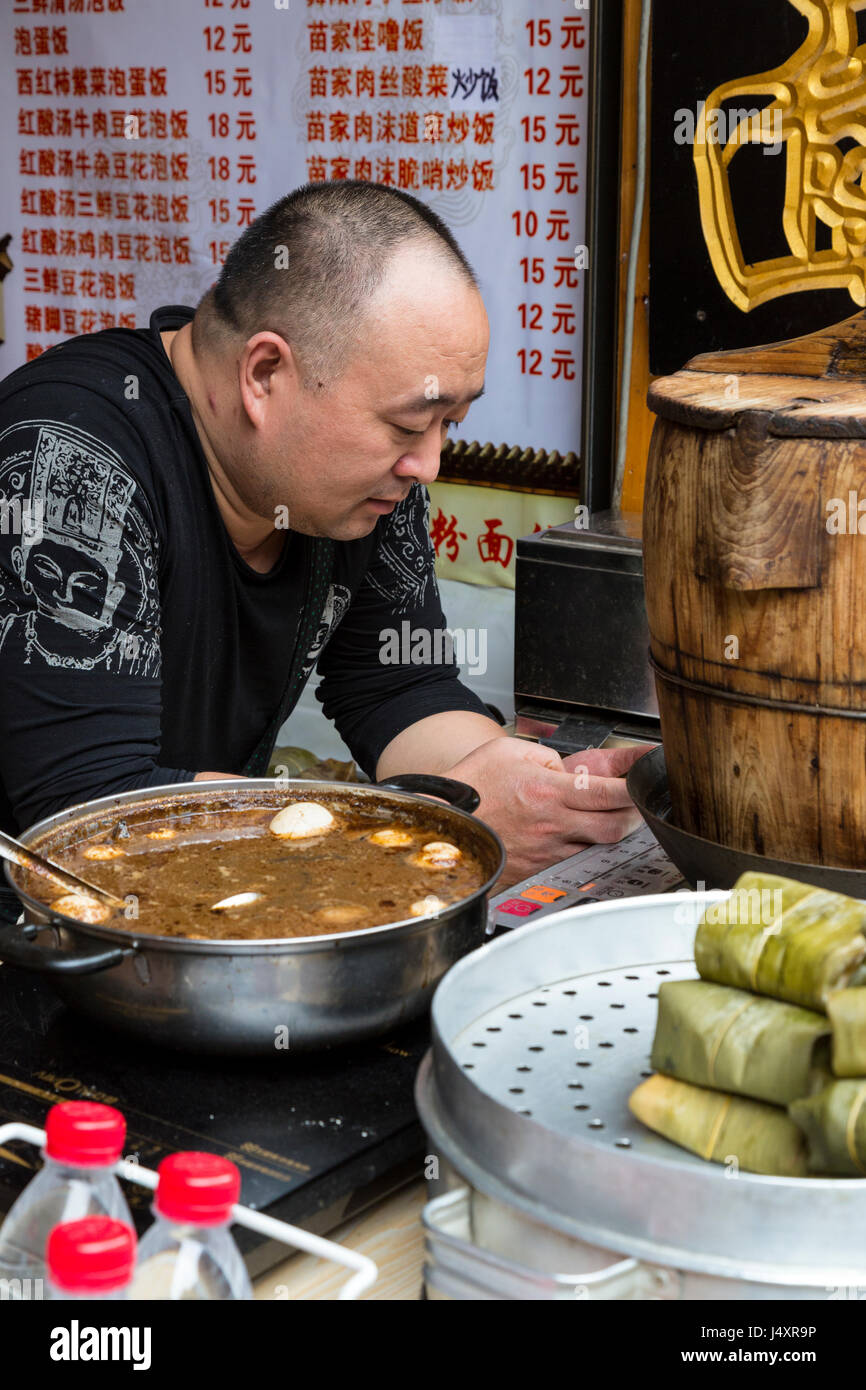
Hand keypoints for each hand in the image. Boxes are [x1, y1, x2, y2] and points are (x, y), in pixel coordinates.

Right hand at [444, 738, 653, 888]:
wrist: (441, 823)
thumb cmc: (470, 787)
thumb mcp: (509, 751)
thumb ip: (547, 758)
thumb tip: (569, 771)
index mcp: (547, 792)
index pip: (609, 792)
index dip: (636, 788)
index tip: (648, 781)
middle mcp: (551, 825)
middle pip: (615, 827)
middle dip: (636, 816)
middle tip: (638, 804)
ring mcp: (545, 851)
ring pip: (596, 847)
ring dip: (609, 833)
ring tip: (610, 818)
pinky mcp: (536, 869)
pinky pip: (571, 860)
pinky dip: (582, 848)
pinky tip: (578, 837)